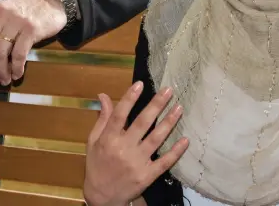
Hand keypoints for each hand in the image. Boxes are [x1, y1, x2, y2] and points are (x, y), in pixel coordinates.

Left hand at [0, 0, 66, 85]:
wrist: (52, 1)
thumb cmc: (27, 11)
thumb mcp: (4, 17)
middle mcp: (1, 14)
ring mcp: (16, 21)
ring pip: (0, 53)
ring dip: (1, 71)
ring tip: (5, 80)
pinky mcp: (31, 29)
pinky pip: (18, 54)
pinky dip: (16, 68)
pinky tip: (17, 74)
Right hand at [83, 82, 187, 205]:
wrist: (103, 197)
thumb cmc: (97, 164)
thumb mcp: (93, 140)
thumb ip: (102, 118)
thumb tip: (104, 95)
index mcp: (109, 139)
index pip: (120, 115)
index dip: (129, 99)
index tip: (140, 84)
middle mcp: (124, 149)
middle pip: (142, 123)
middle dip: (156, 105)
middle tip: (169, 90)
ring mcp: (137, 163)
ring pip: (156, 139)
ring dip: (169, 122)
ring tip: (179, 108)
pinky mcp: (148, 175)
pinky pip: (164, 162)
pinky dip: (175, 151)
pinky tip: (185, 140)